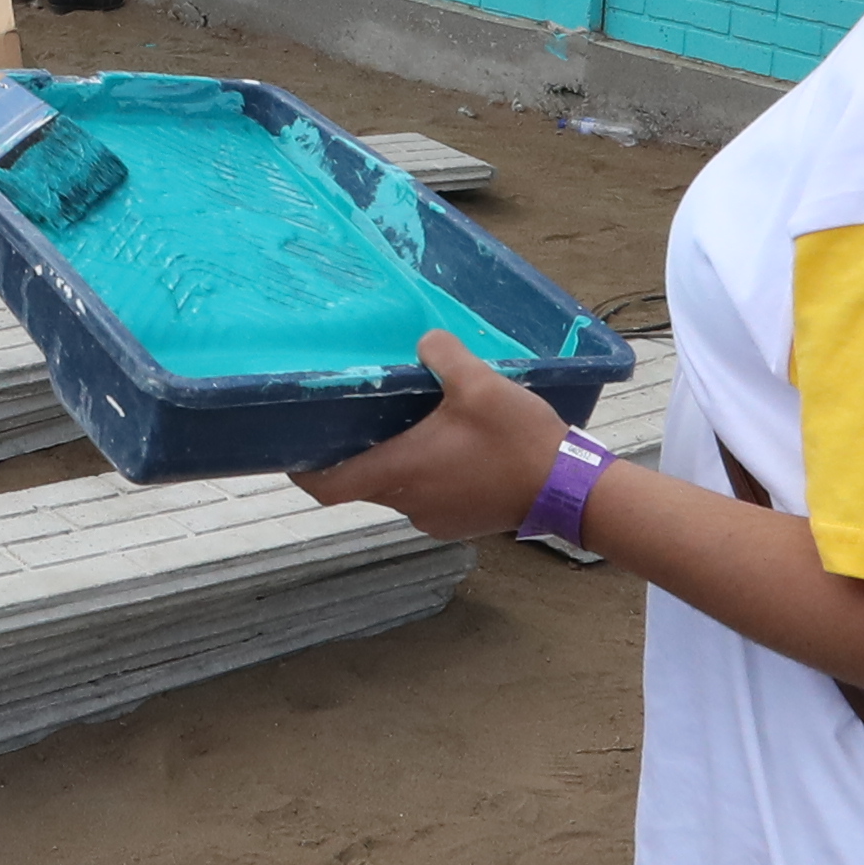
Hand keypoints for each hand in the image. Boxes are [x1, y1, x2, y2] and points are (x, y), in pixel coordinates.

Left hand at [292, 330, 564, 538]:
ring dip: (400, 461)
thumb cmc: (519, 440)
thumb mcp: (480, 383)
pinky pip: (427, 497)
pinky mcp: (458, 522)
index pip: (329, 486)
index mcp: (402, 471)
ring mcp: (434, 518)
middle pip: (363, 482)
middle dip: (360, 452)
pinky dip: (428, 475)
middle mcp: (409, 502)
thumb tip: (424, 342)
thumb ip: (443, 354)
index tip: (294, 452)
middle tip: (363, 417)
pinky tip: (453, 448)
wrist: (570, 491)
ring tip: (418, 425)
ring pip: (398, 489)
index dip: (303, 472)